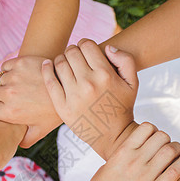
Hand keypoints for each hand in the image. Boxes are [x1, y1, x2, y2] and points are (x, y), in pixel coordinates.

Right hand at [0, 56, 62, 147]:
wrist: (69, 86)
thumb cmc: (54, 111)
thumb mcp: (40, 131)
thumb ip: (24, 141)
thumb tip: (13, 145)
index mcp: (10, 112)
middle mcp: (9, 94)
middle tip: (9, 99)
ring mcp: (14, 77)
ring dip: (4, 84)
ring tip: (18, 88)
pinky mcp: (20, 63)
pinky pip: (4, 67)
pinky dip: (9, 71)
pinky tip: (21, 77)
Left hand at [42, 39, 138, 159]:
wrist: (113, 136)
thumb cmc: (122, 107)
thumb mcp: (133, 83)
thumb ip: (125, 60)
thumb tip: (108, 47)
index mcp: (105, 75)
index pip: (86, 45)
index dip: (85, 44)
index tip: (85, 51)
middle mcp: (88, 83)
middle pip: (71, 52)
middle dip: (73, 51)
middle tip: (75, 58)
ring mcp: (74, 95)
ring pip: (59, 63)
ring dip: (61, 60)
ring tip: (66, 65)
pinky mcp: (62, 107)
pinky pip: (49, 81)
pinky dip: (46, 69)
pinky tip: (47, 65)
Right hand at [82, 122, 179, 180]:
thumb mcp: (107, 166)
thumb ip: (123, 154)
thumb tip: (137, 147)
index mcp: (121, 153)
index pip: (146, 127)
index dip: (153, 129)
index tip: (153, 137)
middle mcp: (134, 161)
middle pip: (162, 136)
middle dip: (166, 139)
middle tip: (166, 146)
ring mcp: (146, 176)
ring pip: (171, 150)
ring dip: (177, 147)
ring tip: (177, 151)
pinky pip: (177, 170)